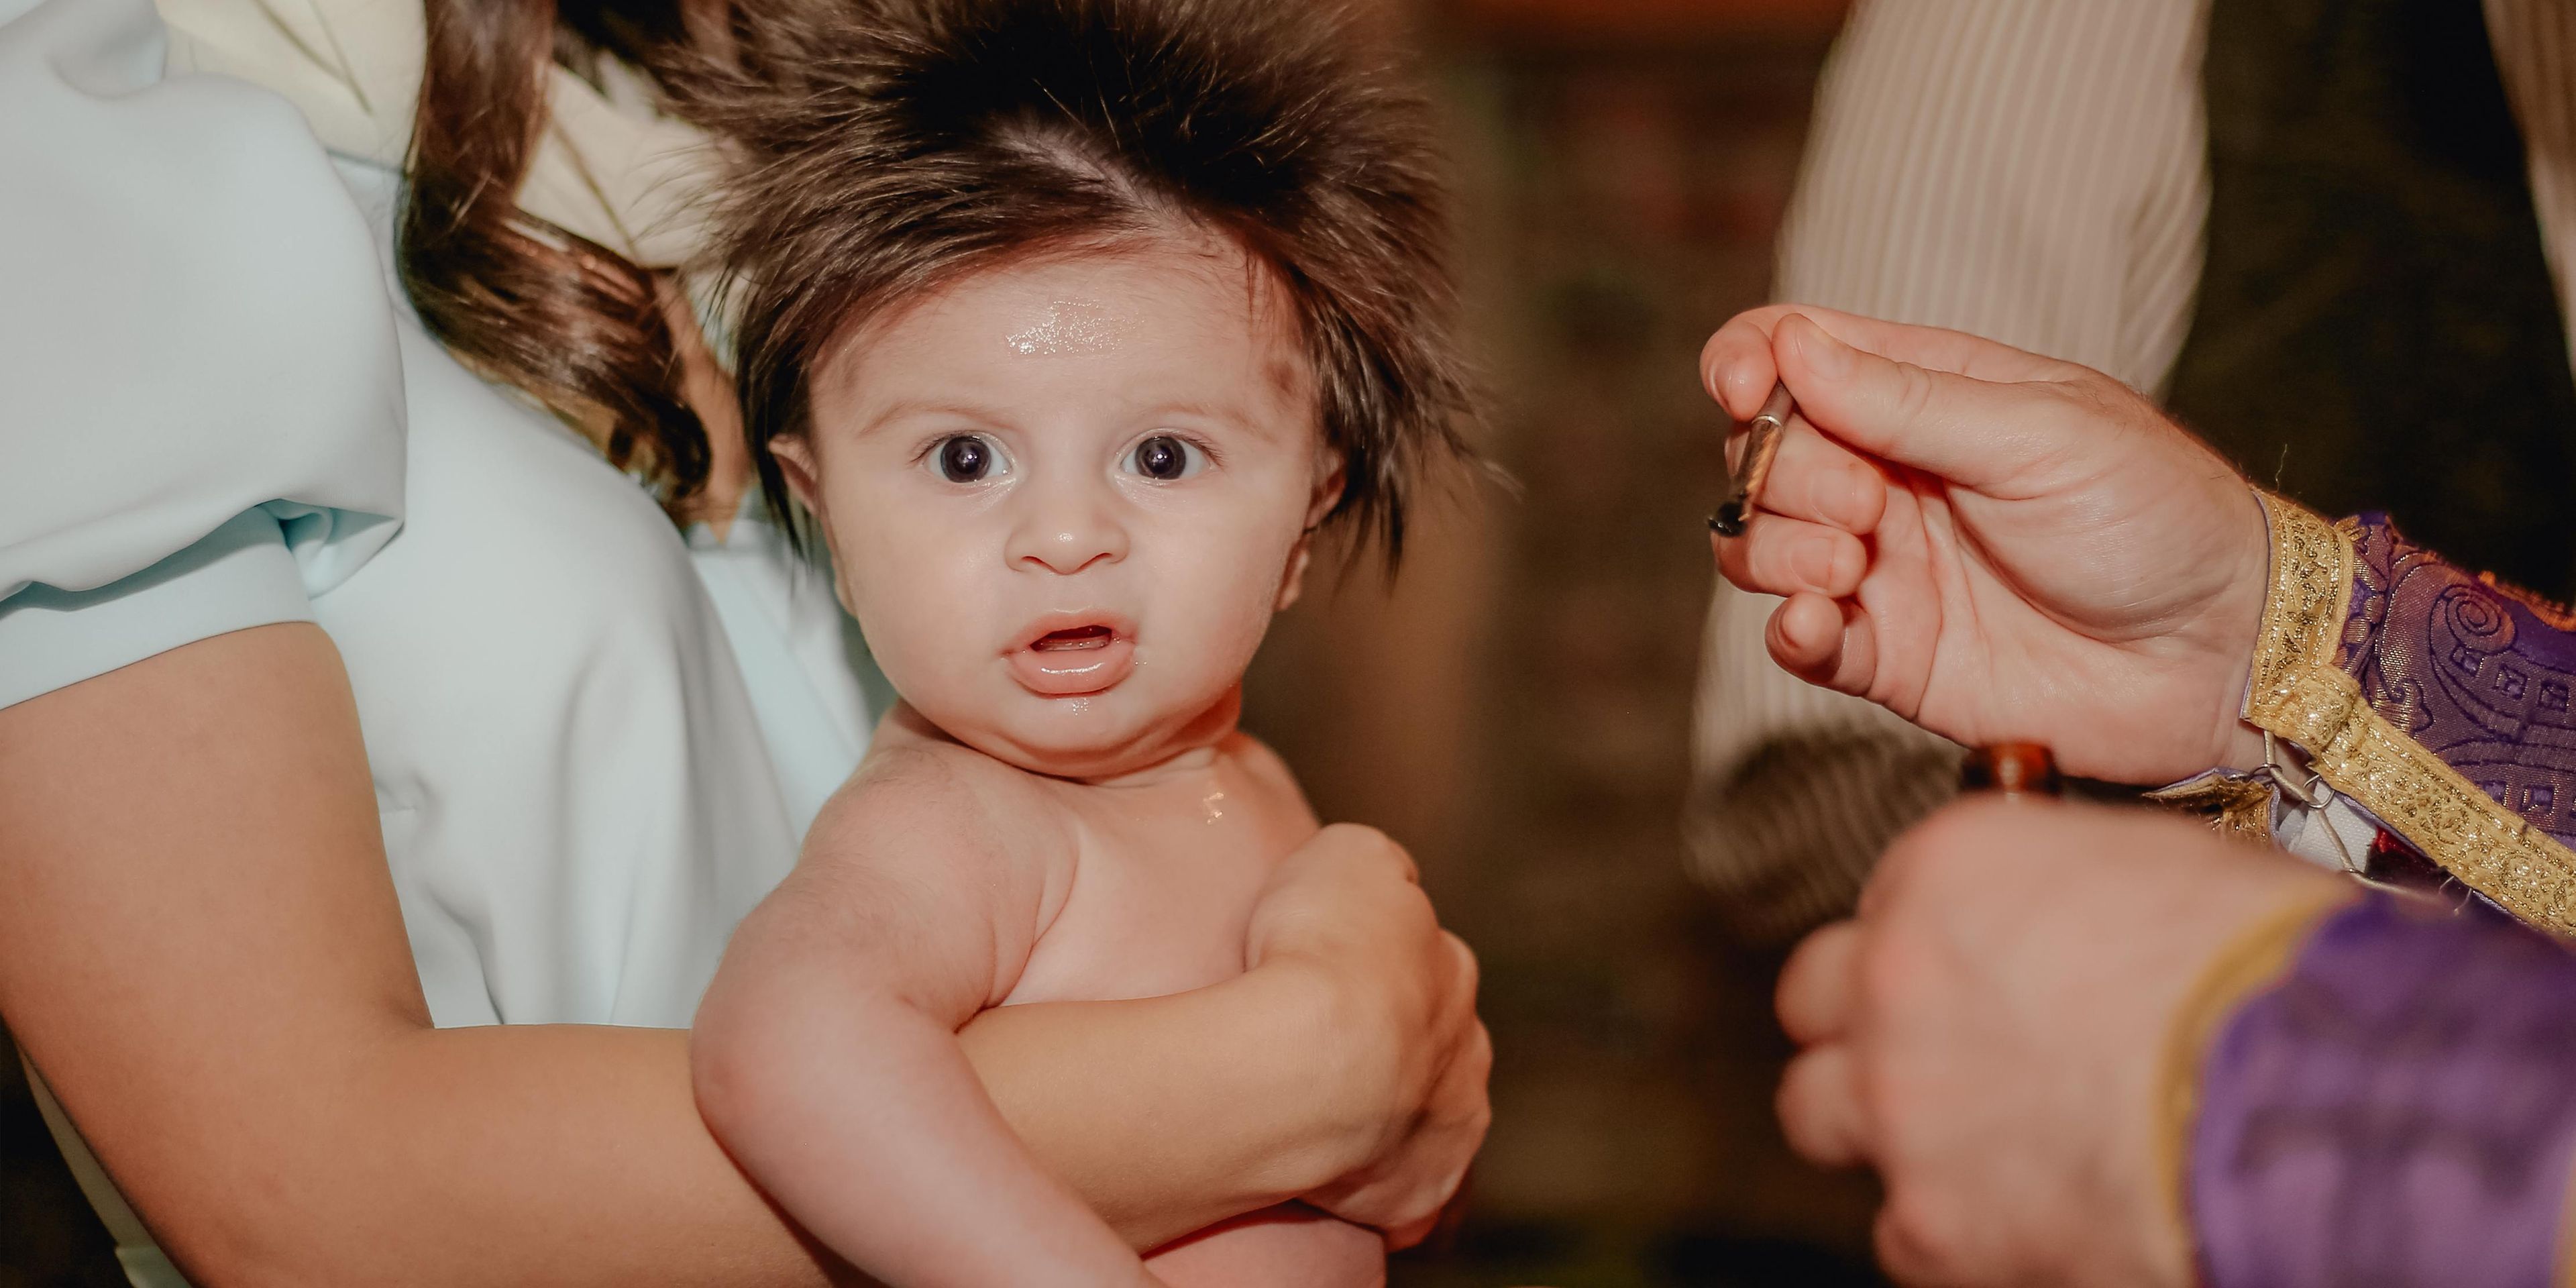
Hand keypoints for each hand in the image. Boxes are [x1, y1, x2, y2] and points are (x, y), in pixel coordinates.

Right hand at [1244, 824, 1491, 1247]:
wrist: (1307, 1061)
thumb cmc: (1320, 950)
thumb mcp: (1348, 857)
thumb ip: (1379, 867)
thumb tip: (1392, 882)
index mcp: (1452, 970)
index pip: (1424, 963)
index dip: (1374, 967)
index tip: (1327, 973)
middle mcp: (1468, 1050)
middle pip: (1436, 1044)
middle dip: (1397, 1044)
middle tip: (1323, 1046)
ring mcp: (1450, 1127)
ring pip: (1430, 1120)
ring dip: (1392, 1115)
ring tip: (1324, 1113)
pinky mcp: (1419, 1192)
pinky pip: (1403, 1191)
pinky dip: (1378, 1184)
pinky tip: (1337, 1177)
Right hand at [1703, 307, 2271, 782]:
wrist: (2219, 654)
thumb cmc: (2156, 517)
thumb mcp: (2037, 433)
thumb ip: (1906, 399)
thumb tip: (1791, 345)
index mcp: (1924, 394)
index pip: (1793, 351)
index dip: (1747, 362)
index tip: (1747, 391)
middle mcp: (1889, 475)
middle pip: (1765, 452)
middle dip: (1788, 473)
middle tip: (1867, 506)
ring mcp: (1882, 567)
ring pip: (1757, 544)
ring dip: (1777, 550)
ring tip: (1851, 568)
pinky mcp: (1887, 655)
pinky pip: (1795, 640)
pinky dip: (1786, 630)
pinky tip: (1818, 625)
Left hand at [1775, 798, 2351, 1285]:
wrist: (2304, 1096)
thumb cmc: (2269, 970)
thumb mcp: (2154, 868)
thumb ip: (2059, 892)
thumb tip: (2061, 920)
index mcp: (1945, 870)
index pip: (1881, 905)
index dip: (1927, 947)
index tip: (1966, 975)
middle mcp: (1893, 976)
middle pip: (1814, 1002)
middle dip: (1861, 1027)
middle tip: (1929, 1054)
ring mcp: (1899, 1102)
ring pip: (1818, 1112)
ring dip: (1881, 1126)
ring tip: (1969, 1144)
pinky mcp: (1931, 1222)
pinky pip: (1898, 1230)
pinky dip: (1950, 1231)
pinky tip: (2028, 1217)